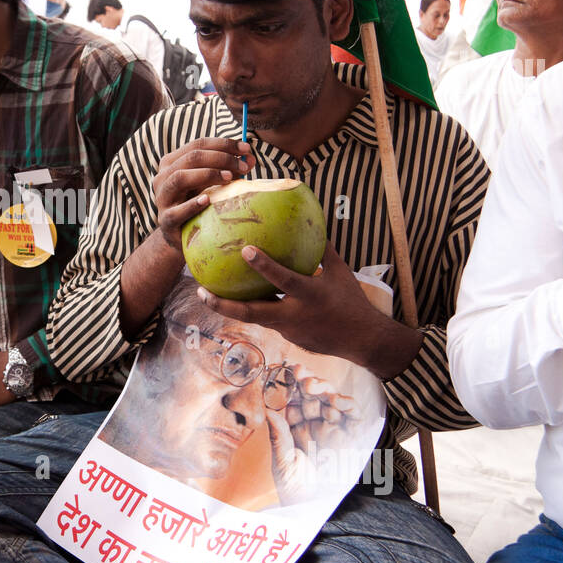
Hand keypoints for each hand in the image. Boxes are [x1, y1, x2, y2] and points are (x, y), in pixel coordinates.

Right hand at [151, 137, 253, 253]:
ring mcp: (162, 198)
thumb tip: (250, 159)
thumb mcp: (211, 183)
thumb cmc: (198, 204)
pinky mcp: (166, 220)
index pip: (198, 145)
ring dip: (207, 174)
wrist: (181, 235)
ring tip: (229, 178)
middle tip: (243, 167)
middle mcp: (163, 176)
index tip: (246, 149)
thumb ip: (228, 170)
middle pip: (191, 158)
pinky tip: (208, 200)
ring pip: (180, 177)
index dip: (223, 144)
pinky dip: (192, 204)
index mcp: (172, 162)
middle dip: (221, 158)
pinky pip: (177, 211)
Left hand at [199, 245, 421, 379]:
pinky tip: (237, 297)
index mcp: (310, 295)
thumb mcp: (340, 272)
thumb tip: (309, 222)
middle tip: (201, 291)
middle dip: (223, 304)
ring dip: (228, 308)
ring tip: (207, 294)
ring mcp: (287, 329)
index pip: (284, 280)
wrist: (362, 340)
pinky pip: (264, 319)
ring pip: (253, 317)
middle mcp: (294, 315)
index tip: (245, 250)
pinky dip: (250, 308)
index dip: (265, 266)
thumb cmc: (351, 301)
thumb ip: (322, 248)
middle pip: (252, 312)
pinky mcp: (285, 336)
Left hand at [264, 370, 359, 503]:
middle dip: (307, 380)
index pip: (294, 397)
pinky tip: (337, 400)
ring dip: (325, 388)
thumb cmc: (294, 488)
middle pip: (314, 393)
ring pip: (332, 399)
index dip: (290, 383)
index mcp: (295, 425)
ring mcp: (332, 429)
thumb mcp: (282, 462)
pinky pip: (353, 416)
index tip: (282, 371)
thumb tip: (269, 410)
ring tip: (312, 386)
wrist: (311, 509)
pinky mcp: (350, 438)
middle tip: (299, 374)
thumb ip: (279, 436)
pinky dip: (348, 404)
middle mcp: (314, 423)